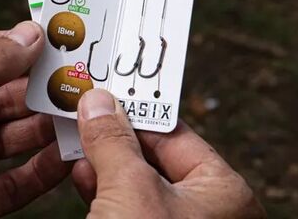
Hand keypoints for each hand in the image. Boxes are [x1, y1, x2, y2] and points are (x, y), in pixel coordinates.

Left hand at [0, 22, 68, 218]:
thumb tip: (27, 34)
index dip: (13, 46)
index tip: (53, 42)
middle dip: (33, 92)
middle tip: (73, 85)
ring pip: (4, 141)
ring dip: (40, 130)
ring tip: (75, 119)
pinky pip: (7, 183)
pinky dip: (37, 172)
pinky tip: (62, 159)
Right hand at [72, 89, 264, 218]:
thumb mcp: (130, 194)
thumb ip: (114, 142)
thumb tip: (98, 100)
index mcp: (221, 191)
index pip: (174, 132)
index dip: (135, 109)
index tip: (104, 90)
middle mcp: (207, 211)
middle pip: (155, 155)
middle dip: (114, 134)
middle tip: (84, 107)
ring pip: (137, 182)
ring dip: (104, 160)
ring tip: (75, 134)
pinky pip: (127, 208)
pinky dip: (103, 189)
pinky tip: (80, 172)